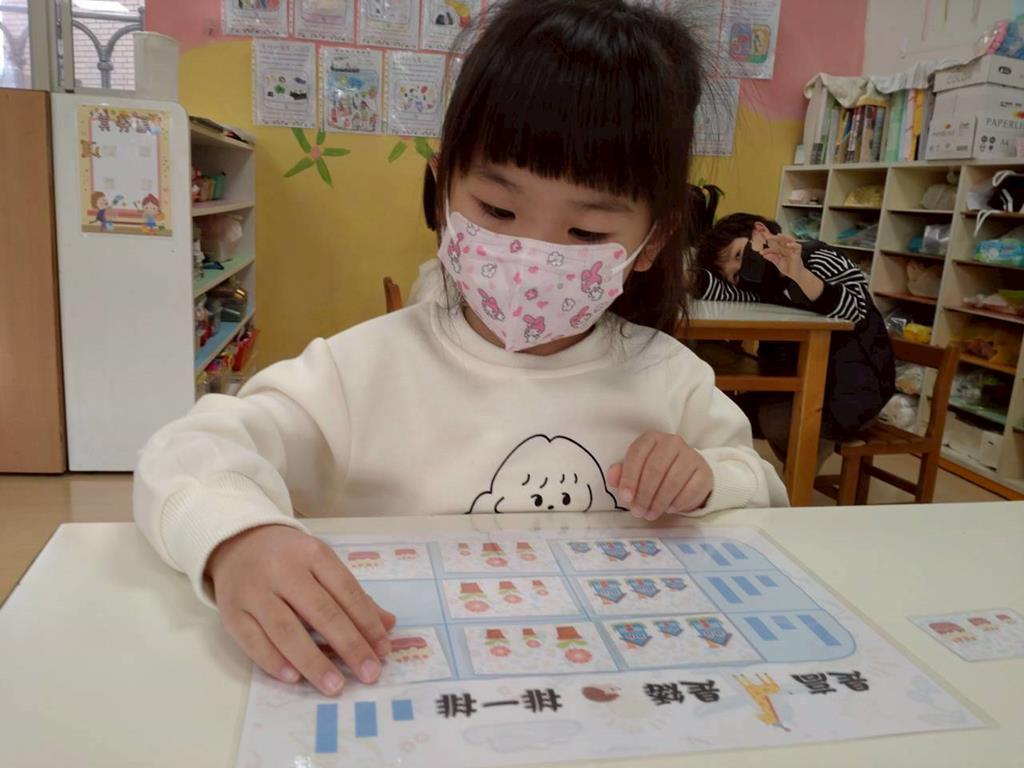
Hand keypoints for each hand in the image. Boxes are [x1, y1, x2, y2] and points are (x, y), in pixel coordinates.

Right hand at [207, 524, 396, 695]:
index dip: (367, 622)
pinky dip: (275, 662)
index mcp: (312, 554)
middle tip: (369, 673)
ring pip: (286, 630)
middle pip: (321, 612)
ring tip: (335, 685)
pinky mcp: (232, 613)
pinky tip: (295, 678)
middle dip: (349, 646)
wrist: (237, 543)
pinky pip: (253, 642)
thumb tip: (388, 625)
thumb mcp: (322, 564)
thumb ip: (353, 595)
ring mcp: (254, 591)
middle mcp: (283, 570)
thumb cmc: (289, 559)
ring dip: (313, 661)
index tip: (384, 650)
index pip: (346, 590)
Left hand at [608, 432, 712, 519]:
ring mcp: (691, 455)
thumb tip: (613, 479)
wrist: (687, 475)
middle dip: (644, 494)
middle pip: (655, 469)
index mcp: (651, 438)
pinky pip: (690, 489)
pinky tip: (669, 508)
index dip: (629, 478)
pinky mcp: (704, 471)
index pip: (637, 454)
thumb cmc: (655, 472)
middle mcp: (672, 442)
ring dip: (659, 502)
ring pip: (673, 481)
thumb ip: (621, 474)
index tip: (625, 498)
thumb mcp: (636, 470)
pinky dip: (678, 502)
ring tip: (650, 514)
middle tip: (638, 512)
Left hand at [760, 234, 804, 278]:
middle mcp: (787, 248)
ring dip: (784, 237)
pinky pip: (797, 247)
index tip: (761, 247)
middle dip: (774, 237)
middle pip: (781, 240)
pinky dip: (793, 245)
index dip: (768, 243)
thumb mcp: (778, 263)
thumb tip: (764, 255)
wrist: (795, 275)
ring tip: (778, 236)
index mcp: (781, 250)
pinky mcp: (798, 253)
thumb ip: (772, 258)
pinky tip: (788, 245)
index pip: (774, 245)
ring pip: (790, 240)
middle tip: (767, 237)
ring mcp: (792, 250)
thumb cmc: (788, 268)